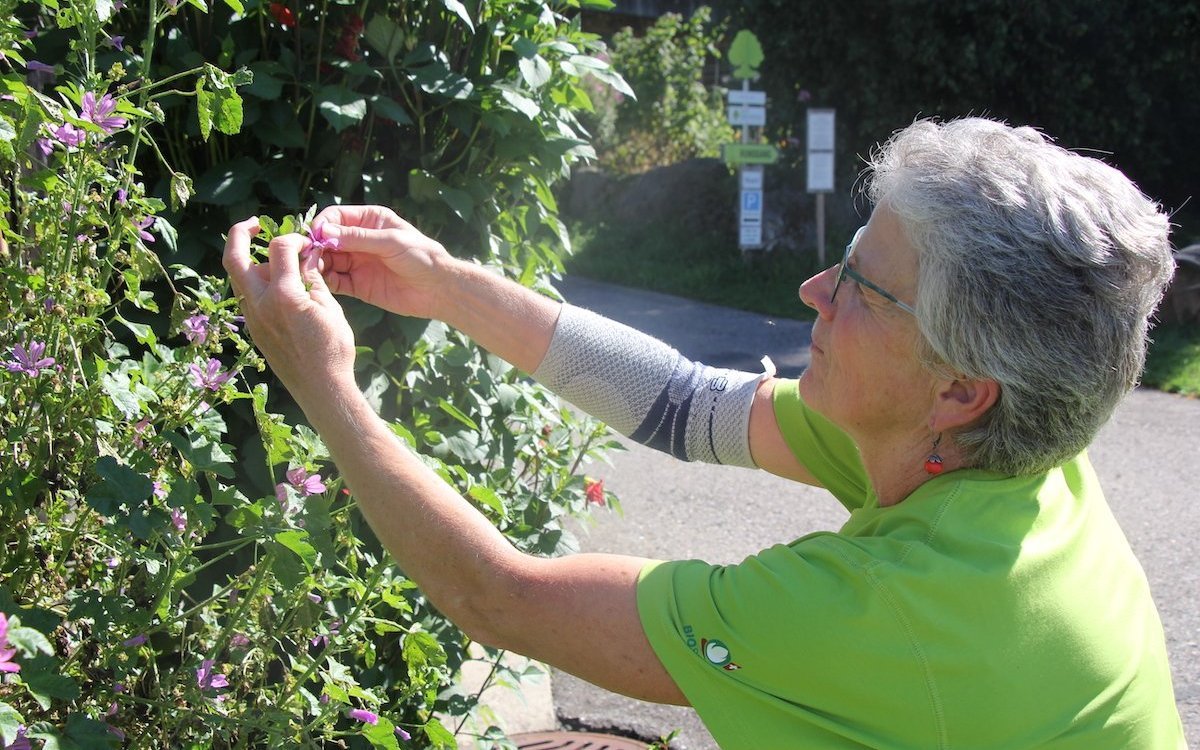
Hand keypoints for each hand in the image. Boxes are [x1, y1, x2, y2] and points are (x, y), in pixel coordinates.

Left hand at [223, 218, 356, 404]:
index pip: (279, 249)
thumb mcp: (331, 309)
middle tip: (254, 224)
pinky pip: (247, 298)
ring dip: (251, 261)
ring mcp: (253, 319)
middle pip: (234, 258)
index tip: (307, 243)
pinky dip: (256, 282)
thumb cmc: (333, 350)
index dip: (294, 238)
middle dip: (240, 234)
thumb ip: (315, 279)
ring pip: (238, 278)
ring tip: (274, 261)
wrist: (321, 389)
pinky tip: (277, 285)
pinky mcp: (254, 330)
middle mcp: (260, 304)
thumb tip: (308, 257)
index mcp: (284, 296)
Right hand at [313, 204, 456, 318]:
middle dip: (315, 247)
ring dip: (317, 264)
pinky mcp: (357, 285)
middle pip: (327, 240)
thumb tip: (324, 232)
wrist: (438, 289)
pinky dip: (325, 281)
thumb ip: (357, 238)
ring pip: (327, 260)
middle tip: (307, 256)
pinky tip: (319, 283)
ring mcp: (357, 262)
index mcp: (369, 220)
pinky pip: (335, 281)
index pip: (336, 217)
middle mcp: (359, 240)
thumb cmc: (421, 256)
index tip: (314, 237)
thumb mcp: (390, 242)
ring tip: (310, 270)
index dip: (322, 225)